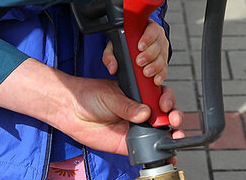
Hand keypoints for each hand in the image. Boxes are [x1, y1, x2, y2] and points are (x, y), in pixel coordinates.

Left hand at [0, 59, 182, 154]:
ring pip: (160, 132)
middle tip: (173, 120)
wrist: (71, 111)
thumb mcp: (110, 95)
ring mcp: (136, 127)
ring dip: (171, 135)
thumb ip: (127, 105)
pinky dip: (159, 152)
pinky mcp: (129, 143)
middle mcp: (140, 110)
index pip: (159, 94)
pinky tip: (166, 153)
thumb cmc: (89, 96)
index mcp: (138, 93)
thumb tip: (144, 112)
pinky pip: (147, 148)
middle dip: (174, 117)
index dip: (166, 99)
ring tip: (174, 137)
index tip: (165, 104)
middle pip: (165, 114)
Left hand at [102, 20, 168, 84]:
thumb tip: (112, 68)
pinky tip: (156, 79)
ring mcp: (162, 50)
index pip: (152, 29)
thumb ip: (110, 55)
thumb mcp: (115, 45)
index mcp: (148, 28)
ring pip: (162, 57)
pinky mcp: (164, 61)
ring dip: (155, 66)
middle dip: (149, 54)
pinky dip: (161, 75)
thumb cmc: (125, 43)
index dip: (147, 38)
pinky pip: (165, 68)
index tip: (139, 47)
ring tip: (146, 72)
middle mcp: (158, 38)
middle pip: (158, 45)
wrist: (132, 49)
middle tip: (139, 62)